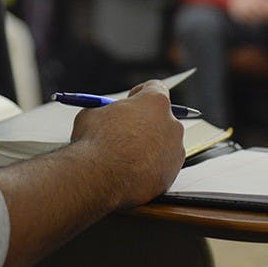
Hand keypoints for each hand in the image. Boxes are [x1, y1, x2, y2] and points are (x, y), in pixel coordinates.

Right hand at [69, 80, 184, 207]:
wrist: (97, 178)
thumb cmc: (94, 142)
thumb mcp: (92, 114)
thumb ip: (106, 111)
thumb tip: (104, 115)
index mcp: (155, 102)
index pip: (156, 88)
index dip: (140, 93)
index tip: (130, 102)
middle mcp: (171, 125)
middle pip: (162, 117)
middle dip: (146, 122)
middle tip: (127, 130)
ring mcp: (174, 152)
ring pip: (163, 144)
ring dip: (148, 147)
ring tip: (123, 156)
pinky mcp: (170, 175)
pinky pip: (160, 167)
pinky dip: (148, 168)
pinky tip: (128, 172)